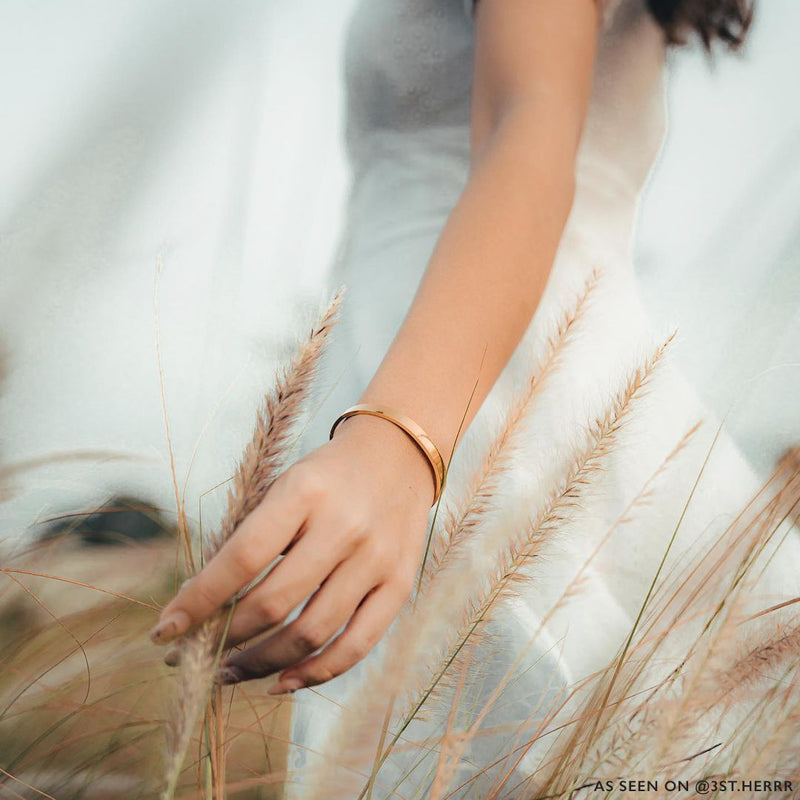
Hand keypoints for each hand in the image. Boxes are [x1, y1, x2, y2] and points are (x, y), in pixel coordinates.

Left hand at [149, 413, 433, 693]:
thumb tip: (199, 605)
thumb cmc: (327, 475)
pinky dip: (316, 673)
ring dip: (261, 664)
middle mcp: (344, 526)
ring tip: (229, 672)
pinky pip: (357, 645)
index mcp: (304, 492)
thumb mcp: (284, 485)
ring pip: (311, 633)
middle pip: (273, 603)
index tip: (164, 631)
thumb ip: (250, 537)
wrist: (399, 454)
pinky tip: (282, 682)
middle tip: (193, 657)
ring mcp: (376, 558)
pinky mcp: (400, 584)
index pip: (241, 559)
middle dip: (222, 639)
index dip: (198, 601)